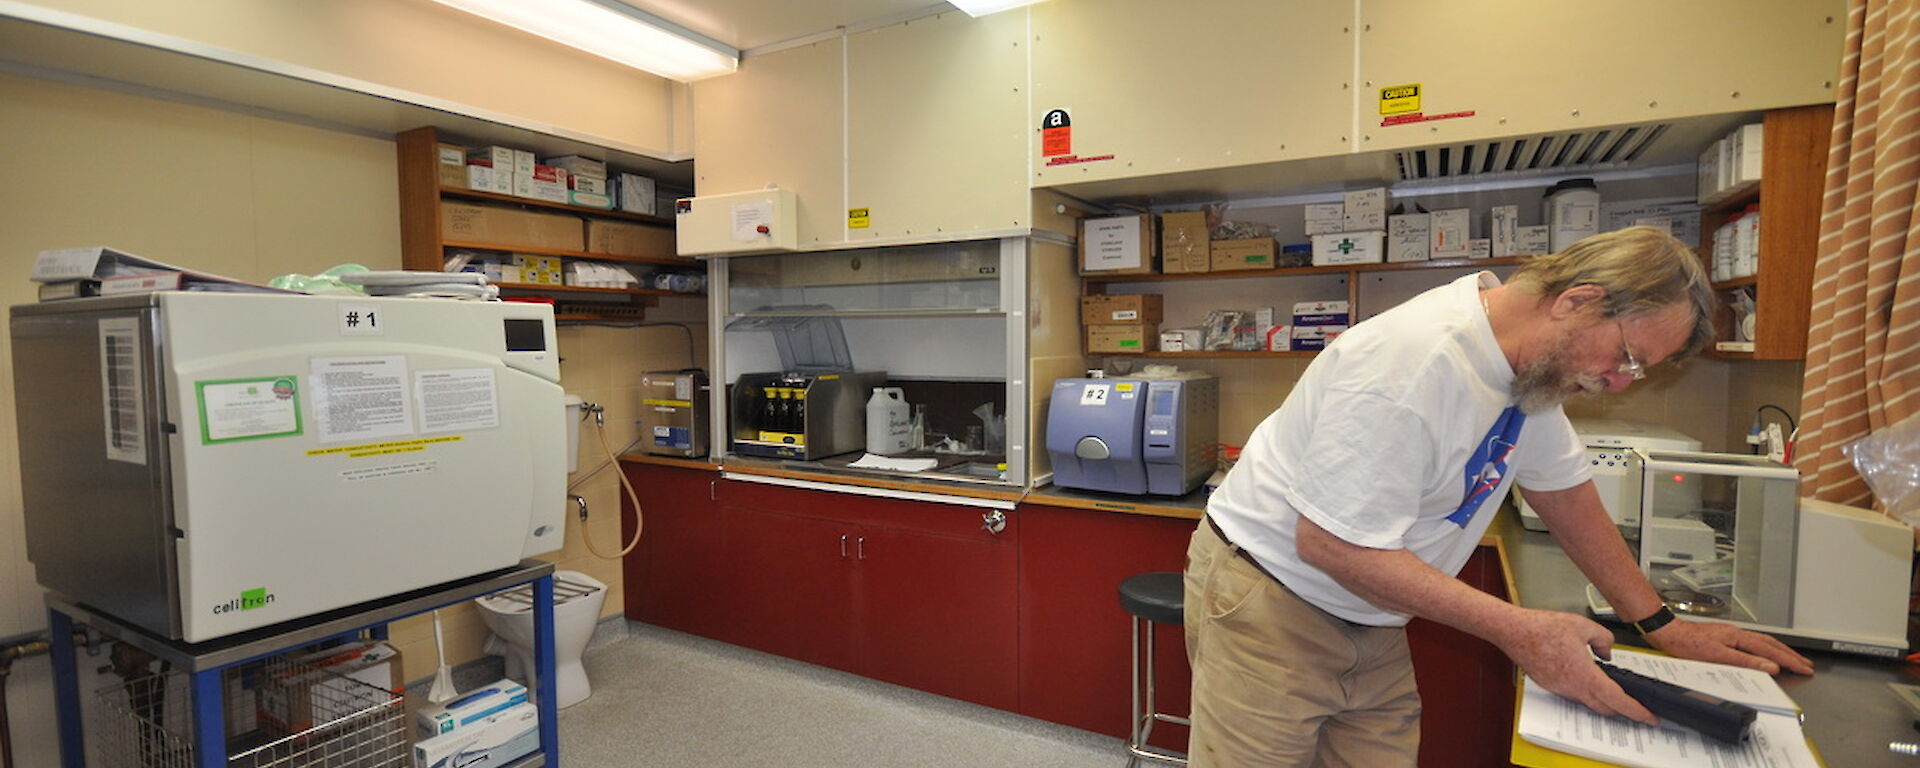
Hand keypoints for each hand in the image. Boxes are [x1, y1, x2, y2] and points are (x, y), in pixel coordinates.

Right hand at [1496, 609, 1656, 723]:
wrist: (1513, 631)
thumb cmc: (1542, 628)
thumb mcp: (1583, 625)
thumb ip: (1603, 639)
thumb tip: (1607, 651)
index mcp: (1585, 674)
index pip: (1617, 701)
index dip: (1637, 711)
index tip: (1650, 717)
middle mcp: (1572, 687)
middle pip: (1604, 708)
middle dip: (1623, 710)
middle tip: (1637, 707)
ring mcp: (1560, 688)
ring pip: (1588, 702)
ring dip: (1603, 699)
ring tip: (1612, 689)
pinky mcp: (1550, 685)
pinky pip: (1573, 694)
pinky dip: (1585, 690)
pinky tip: (1585, 677)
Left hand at [1644, 619, 1814, 675]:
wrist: (1667, 633)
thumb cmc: (1686, 644)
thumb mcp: (1717, 655)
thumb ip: (1745, 661)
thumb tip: (1769, 666)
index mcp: (1738, 637)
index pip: (1770, 651)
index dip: (1789, 661)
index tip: (1804, 668)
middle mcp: (1737, 633)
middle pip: (1771, 645)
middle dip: (1791, 655)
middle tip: (1806, 665)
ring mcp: (1731, 634)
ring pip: (1763, 642)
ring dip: (1780, 651)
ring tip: (1792, 658)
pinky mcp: (1724, 638)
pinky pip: (1753, 643)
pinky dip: (1765, 649)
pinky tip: (1764, 653)